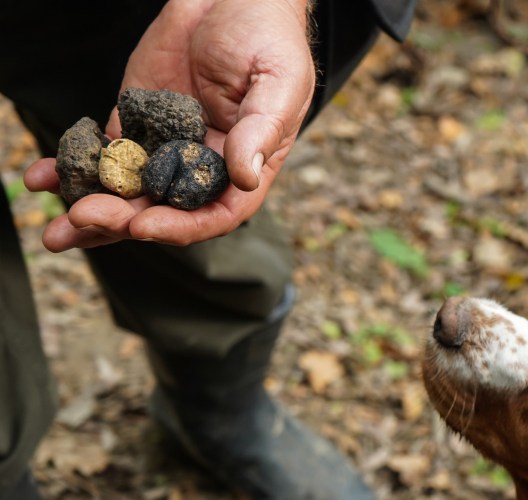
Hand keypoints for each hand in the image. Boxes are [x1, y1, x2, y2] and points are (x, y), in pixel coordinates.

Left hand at [28, 0, 313, 250]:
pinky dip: (73, 167)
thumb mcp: (278, 84)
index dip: (179, 227)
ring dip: (90, 208)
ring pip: (126, 191)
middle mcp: (200, 167)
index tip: (141, 225)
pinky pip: (102, 153)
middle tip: (82, 217)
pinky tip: (46, 176)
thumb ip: (261, 130)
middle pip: (160, 208)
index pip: (212, 215)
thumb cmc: (269, 40)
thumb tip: (246, 178)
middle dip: (119, 220)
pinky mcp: (133, 122)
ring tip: (56, 227)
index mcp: (240, 168)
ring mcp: (163, 147)